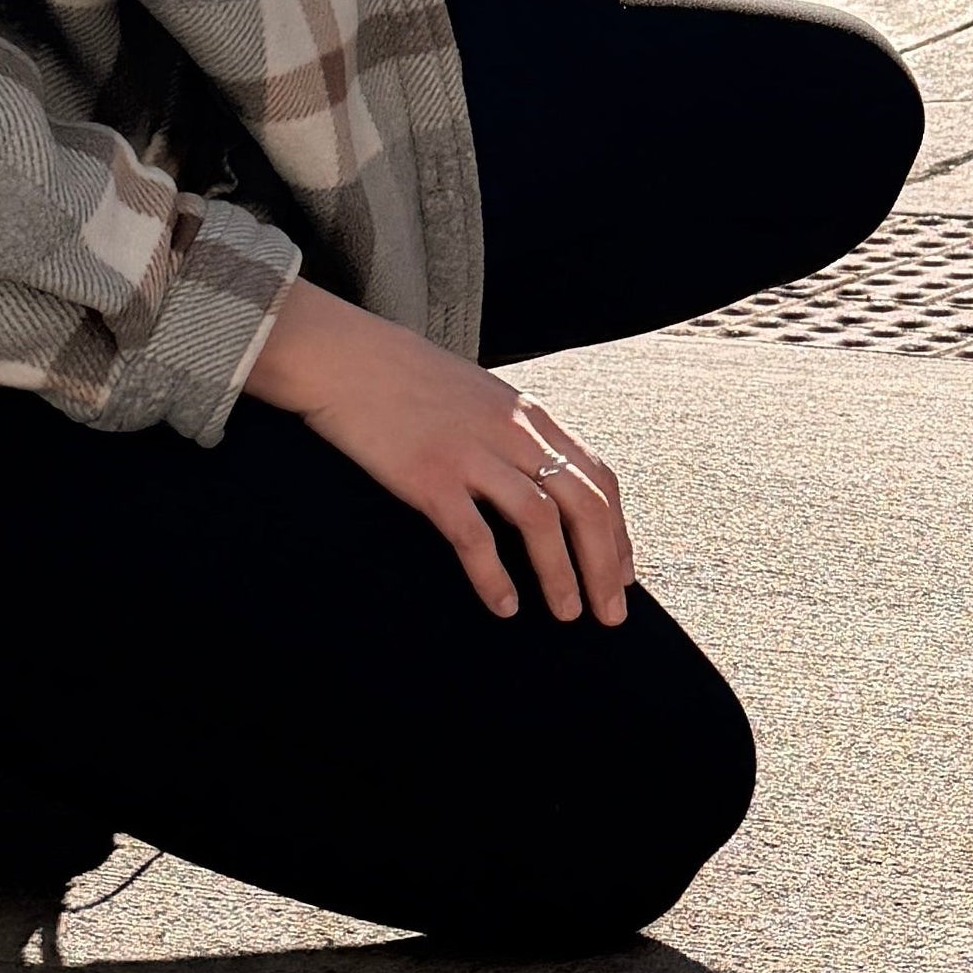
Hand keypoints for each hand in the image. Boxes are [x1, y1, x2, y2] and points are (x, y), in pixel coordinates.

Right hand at [243, 278, 633, 624]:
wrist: (348, 357)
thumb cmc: (412, 382)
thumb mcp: (484, 399)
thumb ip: (516, 436)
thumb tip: (543, 481)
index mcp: (531, 417)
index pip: (598, 477)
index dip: (618, 530)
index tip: (624, 573)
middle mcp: (514, 433)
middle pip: (584, 503)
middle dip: (605, 563)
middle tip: (611, 613)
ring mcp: (473, 453)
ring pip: (540, 520)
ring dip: (561, 574)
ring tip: (568, 614)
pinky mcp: (429, 476)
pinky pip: (475, 535)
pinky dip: (494, 575)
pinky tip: (504, 606)